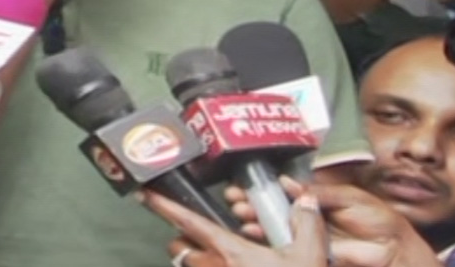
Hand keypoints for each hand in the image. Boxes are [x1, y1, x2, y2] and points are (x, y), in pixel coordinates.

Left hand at [146, 190, 327, 266]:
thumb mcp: (308, 258)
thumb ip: (306, 225)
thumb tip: (305, 202)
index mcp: (230, 252)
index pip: (189, 223)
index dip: (165, 206)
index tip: (146, 195)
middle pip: (178, 248)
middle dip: (182, 240)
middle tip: (195, 237)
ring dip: (195, 261)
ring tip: (213, 259)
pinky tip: (225, 266)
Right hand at [226, 179, 438, 266]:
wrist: (393, 249)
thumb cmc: (377, 219)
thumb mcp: (347, 197)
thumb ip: (318, 192)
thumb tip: (289, 184)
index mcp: (317, 200)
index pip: (285, 192)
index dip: (264, 188)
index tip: (245, 183)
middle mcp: (307, 217)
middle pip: (273, 209)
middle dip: (252, 202)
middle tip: (235, 197)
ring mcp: (306, 236)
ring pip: (274, 227)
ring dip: (254, 219)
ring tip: (240, 212)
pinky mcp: (309, 254)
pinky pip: (284, 246)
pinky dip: (266, 239)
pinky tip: (252, 231)